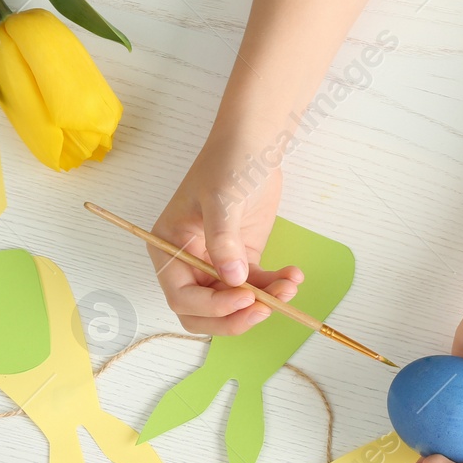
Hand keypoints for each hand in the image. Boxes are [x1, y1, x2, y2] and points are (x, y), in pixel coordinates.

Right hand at [151, 137, 302, 336]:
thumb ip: (223, 241)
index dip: (211, 307)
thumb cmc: (228, 163)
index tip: (243, 299)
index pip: (182, 297)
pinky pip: (256, 288)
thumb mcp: (222, 200)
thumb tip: (232, 280)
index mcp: (169, 249)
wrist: (254, 145)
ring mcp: (216, 264)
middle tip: (264, 310)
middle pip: (203, 313)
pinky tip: (292, 276)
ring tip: (289, 287)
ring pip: (233, 306)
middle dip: (233, 318)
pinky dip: (274, 288)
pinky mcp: (241, 261)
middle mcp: (188, 263)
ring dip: (262, 303)